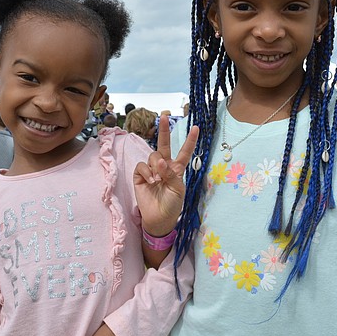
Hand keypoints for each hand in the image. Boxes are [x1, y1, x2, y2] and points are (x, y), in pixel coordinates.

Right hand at [133, 120, 199, 236]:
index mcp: (177, 169)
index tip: (197, 128)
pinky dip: (147, 171)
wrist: (159, 218)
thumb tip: (159, 162)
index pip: (184, 152)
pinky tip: (150, 180)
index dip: (190, 140)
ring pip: (153, 155)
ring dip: (156, 165)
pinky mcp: (140, 176)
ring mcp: (151, 170)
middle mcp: (164, 167)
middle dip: (165, 131)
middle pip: (164, 145)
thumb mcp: (178, 189)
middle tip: (165, 116)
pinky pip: (142, 165)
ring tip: (158, 180)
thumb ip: (171, 174)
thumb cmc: (172, 205)